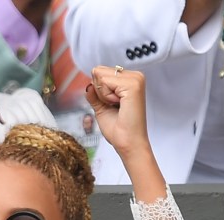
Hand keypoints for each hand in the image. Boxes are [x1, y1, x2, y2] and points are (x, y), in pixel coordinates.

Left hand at [86, 65, 164, 200]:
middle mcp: (135, 76)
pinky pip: (104, 82)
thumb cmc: (119, 130)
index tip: (113, 106)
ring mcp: (135, 79)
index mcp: (130, 80)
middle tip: (115, 107)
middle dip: (100, 91)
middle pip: (99, 71)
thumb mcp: (102, 108)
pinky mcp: (133, 85)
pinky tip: (118, 106)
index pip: (101, 72)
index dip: (99, 91)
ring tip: (117, 107)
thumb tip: (88, 85)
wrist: (128, 144)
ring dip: (103, 95)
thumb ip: (95, 94)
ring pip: (100, 75)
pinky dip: (106, 97)